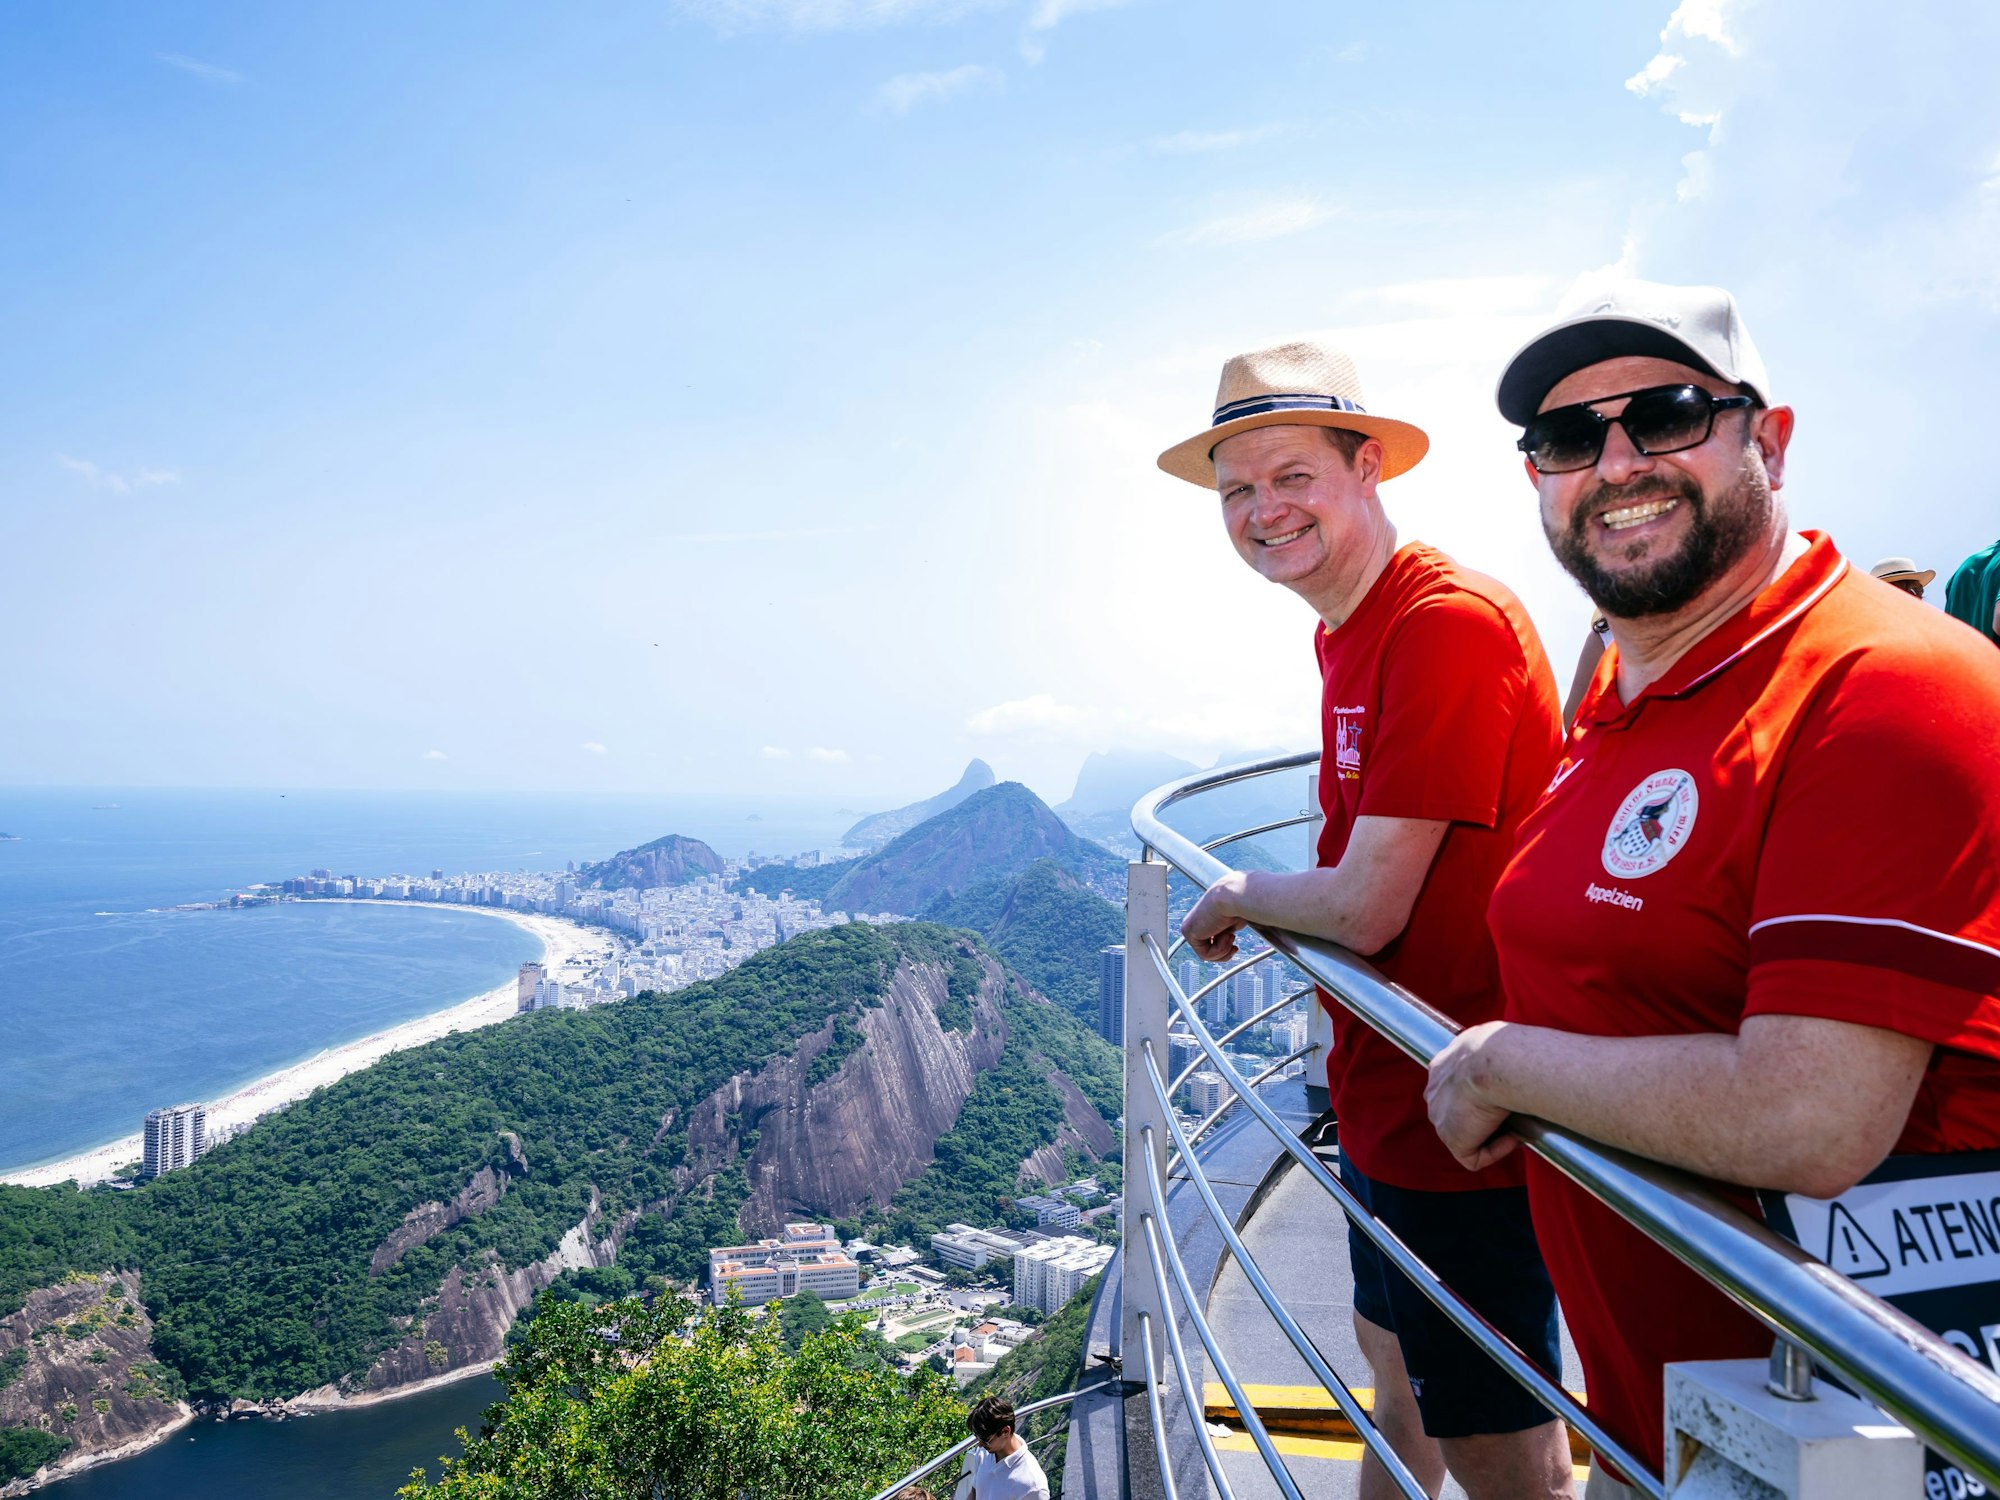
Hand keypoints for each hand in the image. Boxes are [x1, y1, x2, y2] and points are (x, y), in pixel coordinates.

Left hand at [1181, 876, 1247, 961]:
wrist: (1233, 896)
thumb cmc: (1238, 905)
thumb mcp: (1233, 923)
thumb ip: (1227, 932)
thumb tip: (1228, 942)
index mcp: (1205, 919)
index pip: (1211, 941)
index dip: (1224, 948)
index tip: (1235, 947)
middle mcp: (1195, 922)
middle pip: (1207, 949)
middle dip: (1223, 952)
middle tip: (1234, 947)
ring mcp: (1189, 927)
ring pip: (1206, 954)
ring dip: (1223, 949)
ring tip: (1230, 936)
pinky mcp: (1188, 932)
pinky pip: (1204, 954)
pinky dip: (1219, 949)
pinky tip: (1225, 935)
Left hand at [1424, 1021, 1520, 1171]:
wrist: (1497, 1061)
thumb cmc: (1503, 1047)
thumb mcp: (1494, 1041)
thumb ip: (1494, 1056)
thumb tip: (1513, 1065)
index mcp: (1443, 1067)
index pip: (1456, 1088)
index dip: (1481, 1096)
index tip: (1506, 1095)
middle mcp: (1435, 1092)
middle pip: (1459, 1113)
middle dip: (1486, 1118)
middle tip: (1517, 1114)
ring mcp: (1441, 1118)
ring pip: (1469, 1135)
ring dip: (1496, 1133)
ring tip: (1522, 1123)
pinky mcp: (1453, 1140)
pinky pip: (1475, 1156)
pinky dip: (1498, 1150)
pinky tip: (1515, 1136)